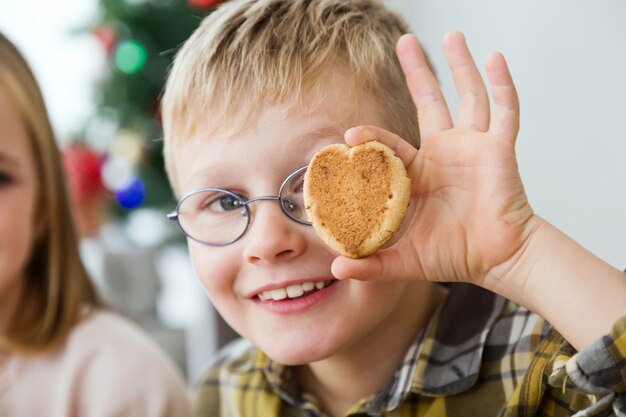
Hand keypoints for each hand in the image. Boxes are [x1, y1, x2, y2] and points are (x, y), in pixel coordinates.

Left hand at [332, 31, 540, 291]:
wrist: (497, 260)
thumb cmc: (454, 254)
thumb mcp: (406, 259)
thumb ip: (372, 264)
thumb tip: (335, 270)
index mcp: (418, 173)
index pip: (390, 145)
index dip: (370, 138)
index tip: (349, 135)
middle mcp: (444, 152)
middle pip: (429, 101)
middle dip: (417, 71)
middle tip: (403, 42)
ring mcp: (472, 147)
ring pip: (467, 97)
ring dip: (460, 66)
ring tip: (451, 35)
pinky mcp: (499, 150)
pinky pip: (505, 111)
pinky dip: (502, 84)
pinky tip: (494, 58)